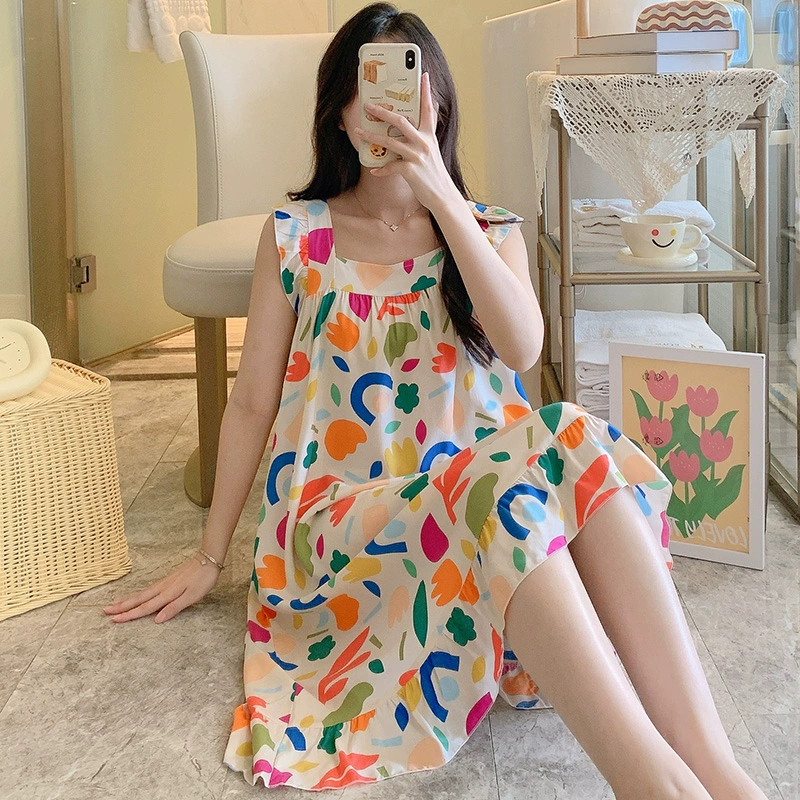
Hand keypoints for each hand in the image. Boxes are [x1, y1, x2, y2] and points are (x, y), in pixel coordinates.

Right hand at [101, 553, 221, 623]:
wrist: (208, 560)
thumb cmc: (203, 580)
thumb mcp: (192, 596)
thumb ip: (174, 608)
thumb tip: (157, 620)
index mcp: (167, 594)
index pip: (145, 607)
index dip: (130, 615)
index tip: (114, 620)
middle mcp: (162, 588)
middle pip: (138, 599)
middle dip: (121, 606)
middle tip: (104, 611)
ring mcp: (164, 584)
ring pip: (141, 594)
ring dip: (127, 600)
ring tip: (114, 604)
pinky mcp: (167, 581)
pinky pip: (148, 590)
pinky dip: (138, 594)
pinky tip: (136, 596)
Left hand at [354, 72, 458, 212]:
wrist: (443, 196)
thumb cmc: (434, 175)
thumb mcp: (431, 153)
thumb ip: (420, 141)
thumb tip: (407, 132)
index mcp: (429, 136)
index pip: (428, 109)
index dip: (426, 91)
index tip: (424, 75)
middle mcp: (424, 143)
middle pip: (400, 121)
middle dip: (382, 112)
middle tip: (368, 105)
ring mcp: (417, 156)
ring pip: (390, 142)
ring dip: (371, 136)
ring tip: (358, 131)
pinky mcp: (411, 171)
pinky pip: (391, 167)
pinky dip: (381, 169)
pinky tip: (374, 170)